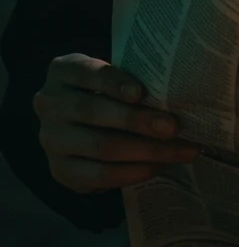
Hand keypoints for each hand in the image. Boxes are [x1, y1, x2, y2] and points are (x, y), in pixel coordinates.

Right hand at [33, 53, 199, 192]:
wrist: (78, 124)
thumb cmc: (106, 92)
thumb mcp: (112, 77)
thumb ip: (132, 81)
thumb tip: (176, 94)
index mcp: (63, 71)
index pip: (88, 73)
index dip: (114, 82)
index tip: (141, 92)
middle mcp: (50, 104)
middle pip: (94, 111)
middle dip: (138, 121)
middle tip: (174, 127)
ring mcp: (51, 140)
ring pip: (100, 146)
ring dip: (146, 151)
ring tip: (180, 151)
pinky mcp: (60, 171)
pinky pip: (99, 175)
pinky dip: (132, 172)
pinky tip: (158, 166)